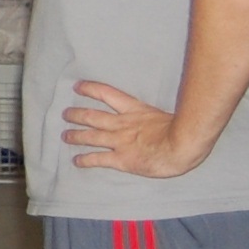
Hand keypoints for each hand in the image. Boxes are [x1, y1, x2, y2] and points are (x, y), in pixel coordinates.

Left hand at [62, 81, 206, 175]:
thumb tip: (159, 115)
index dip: (90, 89)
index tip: (77, 86)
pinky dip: (85, 160)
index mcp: (135, 110)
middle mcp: (122, 124)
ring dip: (75, 136)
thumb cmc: (183, 130)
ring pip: (90, 136)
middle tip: (65, 114)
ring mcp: (119, 141)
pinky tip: (76, 161)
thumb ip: (155, 115)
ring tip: (65, 136)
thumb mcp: (167, 114)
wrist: (183, 145)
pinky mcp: (121, 159)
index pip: (107, 94)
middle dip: (76, 115)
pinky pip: (98, 159)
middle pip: (92, 116)